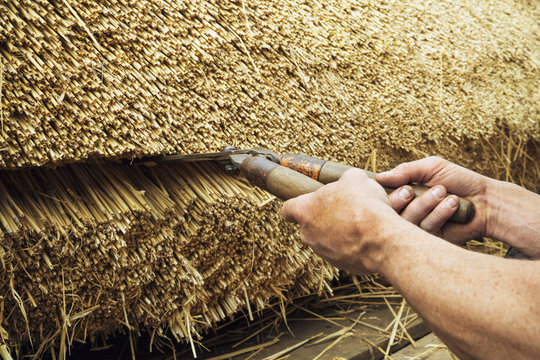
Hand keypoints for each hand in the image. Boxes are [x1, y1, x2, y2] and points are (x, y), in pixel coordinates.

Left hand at [281, 168, 409, 273]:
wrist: (381, 240)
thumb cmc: (364, 206)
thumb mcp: (355, 179)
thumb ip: (345, 179)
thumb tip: (348, 181)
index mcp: (305, 210)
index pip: (287, 209)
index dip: (294, 206)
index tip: (300, 207)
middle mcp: (308, 233)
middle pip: (310, 224)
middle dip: (325, 217)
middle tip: (344, 209)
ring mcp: (322, 251)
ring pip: (326, 239)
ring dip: (339, 232)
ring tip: (361, 223)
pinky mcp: (339, 264)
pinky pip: (341, 252)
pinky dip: (351, 245)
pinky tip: (367, 237)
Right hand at [376, 156, 489, 243]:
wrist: (486, 200)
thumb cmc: (460, 181)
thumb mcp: (432, 167)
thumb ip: (405, 171)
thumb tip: (378, 178)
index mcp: (405, 194)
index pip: (383, 197)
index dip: (388, 194)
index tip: (403, 188)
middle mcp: (408, 210)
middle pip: (389, 211)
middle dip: (402, 199)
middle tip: (414, 191)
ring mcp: (418, 226)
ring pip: (407, 220)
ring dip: (426, 203)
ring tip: (443, 192)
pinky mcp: (431, 239)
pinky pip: (425, 229)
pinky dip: (440, 213)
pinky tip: (453, 204)